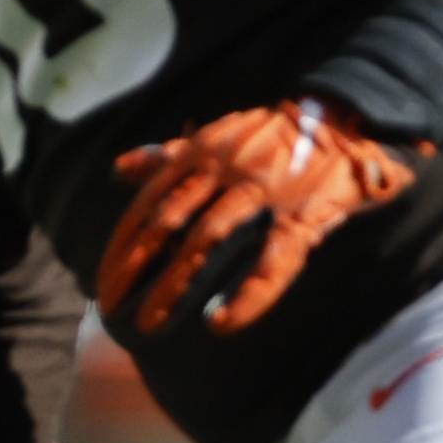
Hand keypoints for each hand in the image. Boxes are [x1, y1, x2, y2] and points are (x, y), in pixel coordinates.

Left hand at [99, 98, 420, 334]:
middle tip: (111, 307)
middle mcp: (224, 171)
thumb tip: (121, 168)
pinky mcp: (301, 217)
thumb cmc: (270, 135)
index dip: (123, 243)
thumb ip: (167, 155)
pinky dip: (248, 296)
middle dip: (135, 268)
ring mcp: (262, 194)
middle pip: (169, 223)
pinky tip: (222, 323)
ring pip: (208, 241)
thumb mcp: (214, 136)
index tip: (103, 280)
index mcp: (200, 153)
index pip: (149, 203)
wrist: (339, 119)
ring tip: (152, 322)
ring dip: (175, 284)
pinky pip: (272, 261)